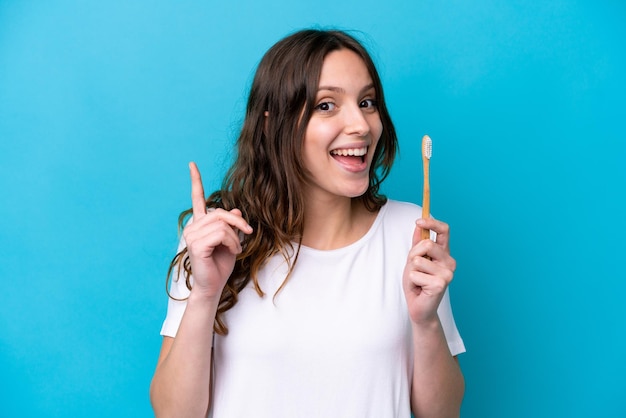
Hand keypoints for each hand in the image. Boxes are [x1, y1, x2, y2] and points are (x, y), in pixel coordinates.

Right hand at [182, 162, 252, 299]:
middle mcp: (193, 227)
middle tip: (247, 232)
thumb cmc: (221, 264)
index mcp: (200, 224)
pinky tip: (231, 251)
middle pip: (220, 212)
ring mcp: (192, 236)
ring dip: (235, 237)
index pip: (197, 199)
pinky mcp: (196, 245)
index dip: (196, 181)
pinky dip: (232, 242)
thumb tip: (236, 210)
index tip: (192, 164)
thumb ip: (232, 225)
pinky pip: (221, 234)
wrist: (213, 285)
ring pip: (223, 224)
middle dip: (238, 222)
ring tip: (235, 249)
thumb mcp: (232, 240)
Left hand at [402, 218, 455, 325]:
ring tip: (417, 281)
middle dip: (413, 255)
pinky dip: (411, 281)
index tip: (418, 221)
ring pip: (417, 260)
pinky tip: (419, 289)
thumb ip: (417, 244)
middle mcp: (449, 262)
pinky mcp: (440, 284)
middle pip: (427, 244)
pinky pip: (414, 274)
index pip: (444, 231)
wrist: (419, 308)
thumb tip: (418, 225)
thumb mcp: (414, 260)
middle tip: (414, 269)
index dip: (432, 223)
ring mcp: (447, 273)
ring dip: (411, 271)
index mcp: (445, 253)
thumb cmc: (417, 284)